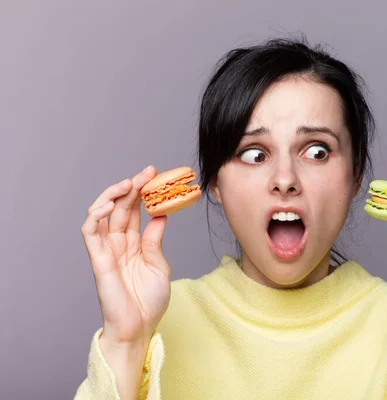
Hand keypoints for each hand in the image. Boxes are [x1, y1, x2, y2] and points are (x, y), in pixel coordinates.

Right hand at [80, 165, 171, 344]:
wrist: (140, 327)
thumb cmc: (149, 301)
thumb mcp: (159, 265)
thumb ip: (155, 240)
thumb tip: (161, 214)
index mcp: (134, 243)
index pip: (135, 211)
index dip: (143, 193)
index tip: (156, 176)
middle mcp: (118, 243)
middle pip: (120, 208)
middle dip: (132, 187)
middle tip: (146, 172)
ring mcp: (106, 249)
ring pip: (102, 214)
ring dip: (112, 195)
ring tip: (129, 183)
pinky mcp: (97, 259)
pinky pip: (90, 232)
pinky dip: (96, 215)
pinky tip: (109, 205)